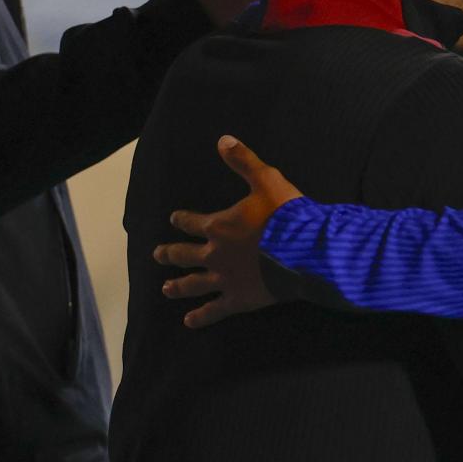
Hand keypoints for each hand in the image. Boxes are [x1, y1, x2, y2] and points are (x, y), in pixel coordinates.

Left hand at [153, 136, 305, 327]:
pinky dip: (201, 316)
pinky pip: (215, 309)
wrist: (305, 250)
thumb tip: (223, 139)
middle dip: (169, 254)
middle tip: (157, 255)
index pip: (192, 222)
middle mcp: (215, 254)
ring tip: (165, 290)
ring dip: (177, 286)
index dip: (181, 220)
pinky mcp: (240, 299)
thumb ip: (243, 161)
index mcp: (219, 226)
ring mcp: (225, 279)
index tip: (173, 219)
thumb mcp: (266, 180)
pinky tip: (189, 322)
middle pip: (184, 254)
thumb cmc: (286, 214)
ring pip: (194, 284)